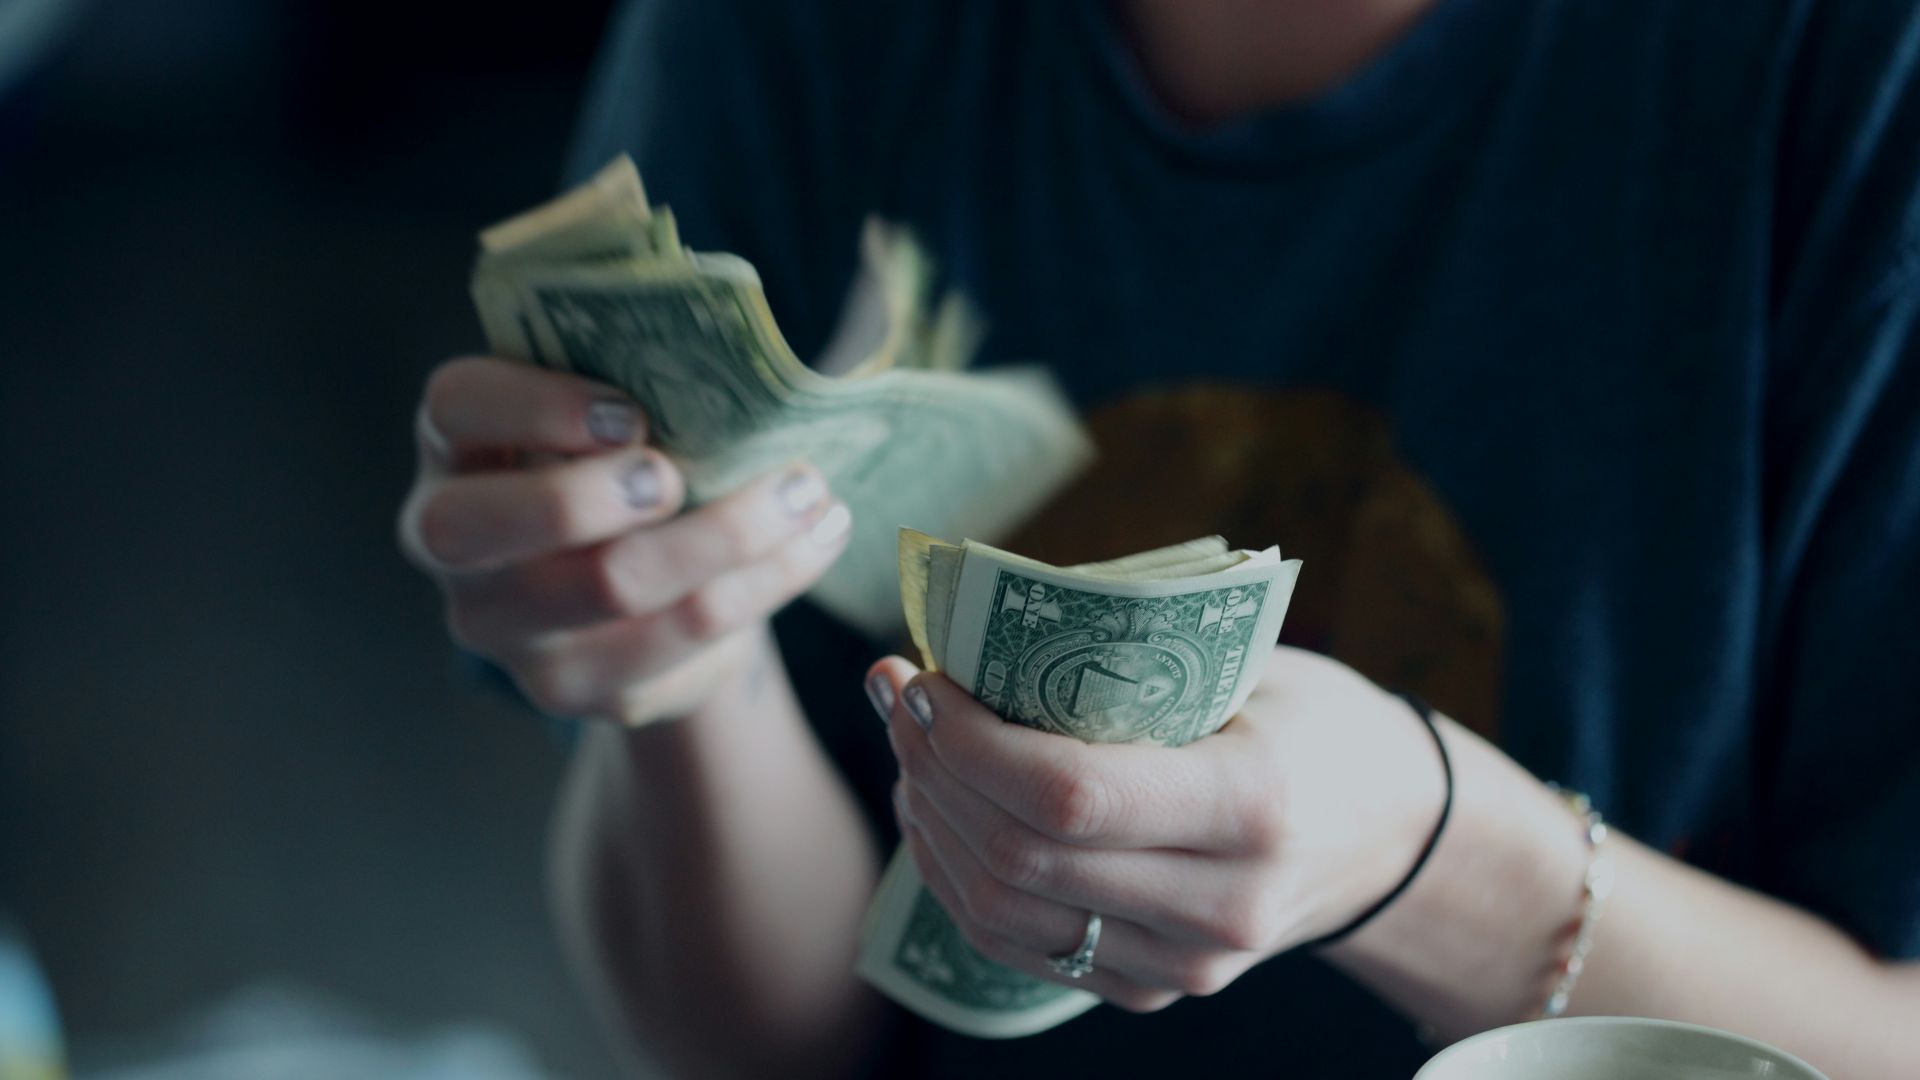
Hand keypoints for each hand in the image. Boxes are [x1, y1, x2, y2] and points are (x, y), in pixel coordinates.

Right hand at [399, 356, 851, 723]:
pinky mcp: (578, 686)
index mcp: (457, 447)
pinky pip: (682, 637)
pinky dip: (765, 581)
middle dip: (591, 495)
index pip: (457, 408)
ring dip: (726, 533)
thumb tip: (731, 357)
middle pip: (486, 526)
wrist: (645, 593)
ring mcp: (508, 629)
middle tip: (678, 475)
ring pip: (609, 586)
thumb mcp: (611, 415)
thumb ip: (634, 381)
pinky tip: (816, 539)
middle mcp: (455, 546)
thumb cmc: (625, 466)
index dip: (534, 405)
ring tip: (806, 492)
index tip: (629, 412)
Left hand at [867, 645, 1446, 1011]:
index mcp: (1252, 805)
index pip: (1069, 795)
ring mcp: (1186, 964)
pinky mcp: (1154, 989)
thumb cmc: (1312, 721)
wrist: (1389, 833)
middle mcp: (1220, 905)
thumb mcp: (1250, 665)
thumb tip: (977, 627)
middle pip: (1020, 857)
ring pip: (1002, 912)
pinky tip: (938, 810)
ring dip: (931, 823)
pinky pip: (1018, 946)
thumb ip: (1130, 659)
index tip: (922, 678)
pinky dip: (957, 876)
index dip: (969, 741)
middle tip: (896, 695)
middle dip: (932, 769)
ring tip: (909, 747)